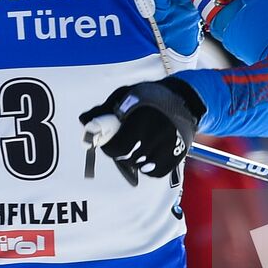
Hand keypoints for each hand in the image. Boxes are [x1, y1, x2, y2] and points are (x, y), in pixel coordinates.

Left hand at [80, 78, 204, 182]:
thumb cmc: (150, 96)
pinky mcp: (178, 154)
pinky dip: (149, 168)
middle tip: (122, 144)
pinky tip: (148, 155)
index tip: (108, 143)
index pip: (119, 147)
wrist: (183, 99)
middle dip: (122, 154)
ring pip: (143, 166)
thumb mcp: (126, 95)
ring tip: (136, 147)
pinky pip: (157, 172)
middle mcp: (158, 133)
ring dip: (135, 161)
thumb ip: (105, 109)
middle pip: (131, 158)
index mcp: (143, 117)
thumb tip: (84, 120)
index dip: (109, 148)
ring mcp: (170, 145)